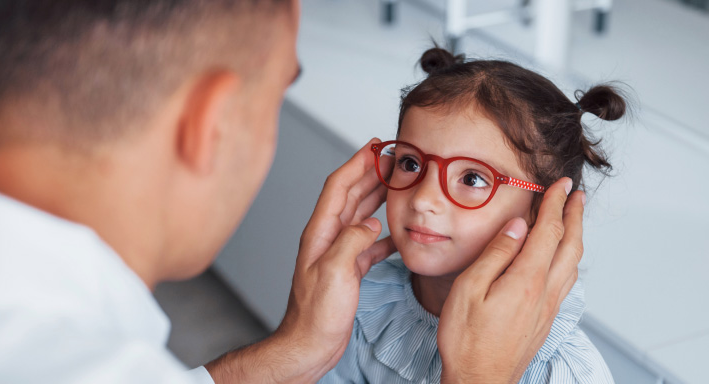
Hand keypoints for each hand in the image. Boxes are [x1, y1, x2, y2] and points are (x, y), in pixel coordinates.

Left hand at [207, 138, 395, 382]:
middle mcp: (328, 237)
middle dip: (371, 173)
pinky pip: (369, 241)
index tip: (375, 146)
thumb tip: (373, 223)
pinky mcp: (349, 268)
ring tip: (398, 184)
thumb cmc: (316, 313)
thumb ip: (353, 241)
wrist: (310, 344)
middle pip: (351, 195)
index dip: (356, 162)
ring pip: (361, 215)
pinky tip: (398, 229)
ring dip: (378, 197)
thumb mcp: (335, 272)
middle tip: (394, 159)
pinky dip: (384, 231)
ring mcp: (338, 252)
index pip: (338, 186)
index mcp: (320, 232)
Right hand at [437, 178, 584, 383]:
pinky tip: (562, 260)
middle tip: (577, 195)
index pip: (548, 231)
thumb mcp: (469, 289)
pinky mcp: (545, 320)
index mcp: (526, 279)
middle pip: (570, 245)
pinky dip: (569, 259)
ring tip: (573, 220)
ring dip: (576, 236)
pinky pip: (566, 281)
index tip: (561, 185)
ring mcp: (548, 308)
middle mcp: (545, 292)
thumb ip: (495, 254)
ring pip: (572, 264)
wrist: (480, 380)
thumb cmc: (467, 339)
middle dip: (575, 216)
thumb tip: (517, 226)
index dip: (556, 204)